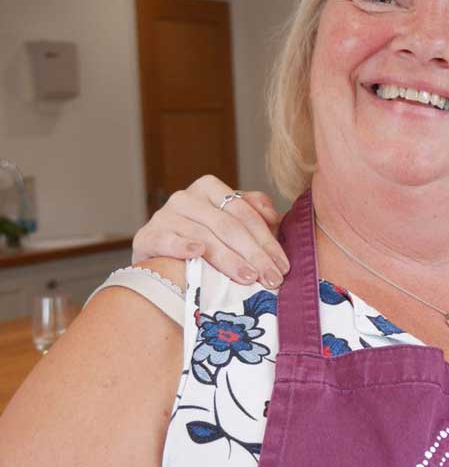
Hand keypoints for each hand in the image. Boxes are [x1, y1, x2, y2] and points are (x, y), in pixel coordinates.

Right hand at [132, 175, 288, 287]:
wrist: (163, 263)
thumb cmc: (206, 244)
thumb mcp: (234, 226)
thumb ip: (255, 214)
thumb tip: (273, 215)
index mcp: (210, 188)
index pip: (245, 213)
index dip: (267, 240)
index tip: (283, 265)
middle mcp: (186, 197)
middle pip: (228, 225)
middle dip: (255, 254)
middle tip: (271, 277)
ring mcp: (164, 215)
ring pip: (204, 235)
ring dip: (229, 259)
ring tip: (248, 278)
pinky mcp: (147, 235)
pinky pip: (166, 239)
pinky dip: (182, 245)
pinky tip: (197, 253)